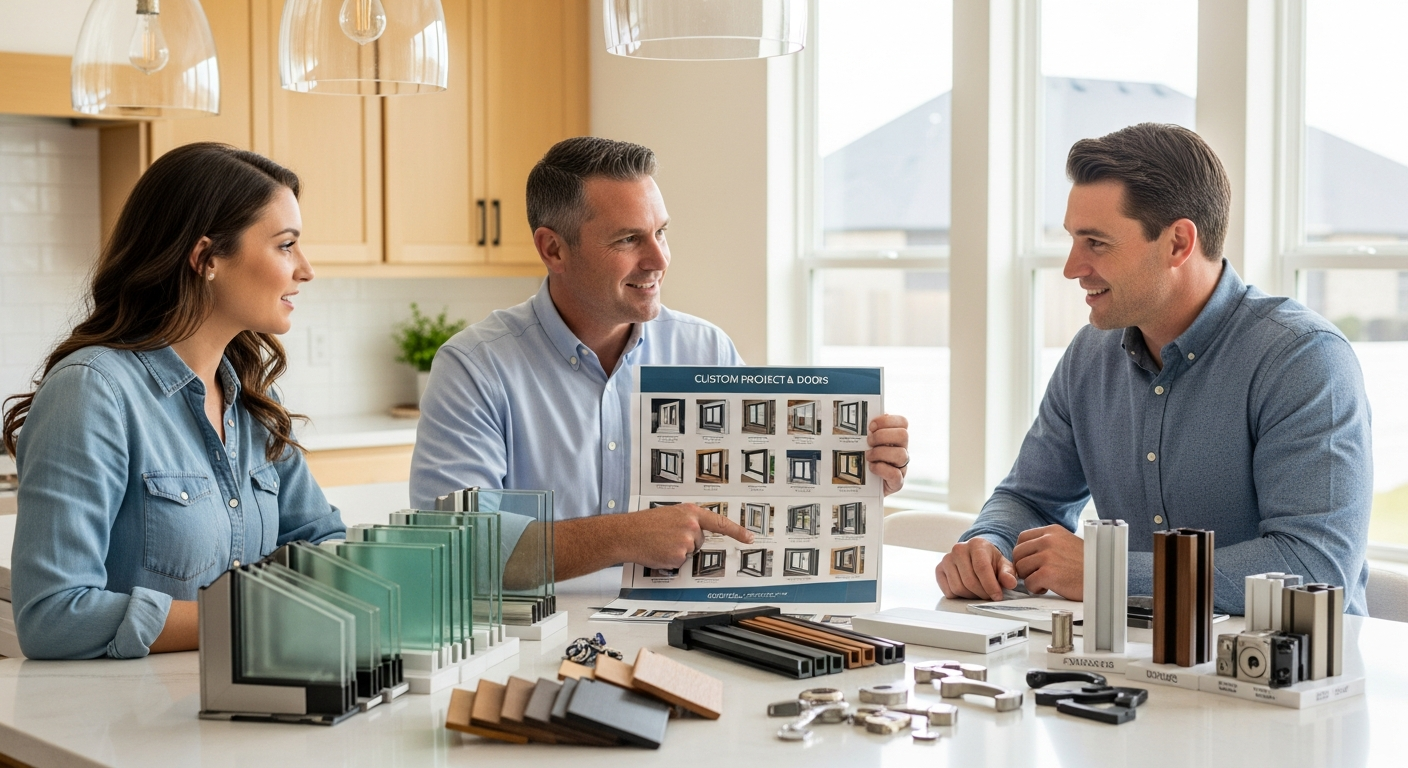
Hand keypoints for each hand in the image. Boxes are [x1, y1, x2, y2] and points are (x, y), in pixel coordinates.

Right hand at [619, 503, 754, 568]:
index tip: (750, 538)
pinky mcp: (678, 556)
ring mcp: (686, 542)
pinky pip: (679, 562)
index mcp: (691, 512)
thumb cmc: (644, 524)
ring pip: (689, 553)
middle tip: (666, 537)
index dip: (737, 531)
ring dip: (676, 551)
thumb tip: (697, 532)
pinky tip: (658, 551)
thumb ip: (687, 520)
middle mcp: (692, 526)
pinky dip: (669, 560)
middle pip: (699, 542)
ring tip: (659, 542)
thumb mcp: (670, 513)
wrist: (626, 533)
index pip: (720, 522)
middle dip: (686, 542)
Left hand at [866, 413, 908, 495]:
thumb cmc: (862, 460)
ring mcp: (901, 467)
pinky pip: (896, 474)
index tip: (871, 426)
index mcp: (896, 437)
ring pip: (901, 455)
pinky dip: (882, 469)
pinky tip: (871, 468)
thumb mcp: (863, 443)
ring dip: (880, 453)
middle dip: (882, 436)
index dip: (887, 421)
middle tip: (868, 442)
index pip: (902, 422)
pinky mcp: (897, 482)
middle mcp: (902, 450)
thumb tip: (863, 418)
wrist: (861, 486)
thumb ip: (867, 430)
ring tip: (868, 456)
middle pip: (903, 435)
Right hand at [936, 537, 1016, 601]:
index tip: (997, 596)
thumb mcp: (1004, 565)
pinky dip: (959, 596)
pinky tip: (967, 589)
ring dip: (971, 595)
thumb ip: (1008, 573)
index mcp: (976, 544)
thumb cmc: (991, 561)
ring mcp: (947, 559)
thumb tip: (1010, 583)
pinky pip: (948, 591)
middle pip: (969, 581)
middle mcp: (959, 549)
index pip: (981, 568)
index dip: (990, 585)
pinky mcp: (939, 569)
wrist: (976, 555)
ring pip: (958, 588)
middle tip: (989, 595)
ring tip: (979, 591)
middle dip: (982, 593)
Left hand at [1011, 524, 1083, 599]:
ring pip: (1021, 568)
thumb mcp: (1068, 543)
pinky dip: (1036, 588)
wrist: (1103, 579)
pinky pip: (1029, 583)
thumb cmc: (1088, 565)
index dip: (1023, 552)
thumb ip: (1050, 543)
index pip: (1022, 538)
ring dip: (1029, 578)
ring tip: (1045, 581)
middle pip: (1018, 553)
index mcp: (1053, 531)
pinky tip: (1048, 587)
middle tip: (1035, 574)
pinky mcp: (1048, 573)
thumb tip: (1029, 550)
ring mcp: (1047, 556)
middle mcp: (1048, 541)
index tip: (1030, 562)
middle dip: (1023, 566)